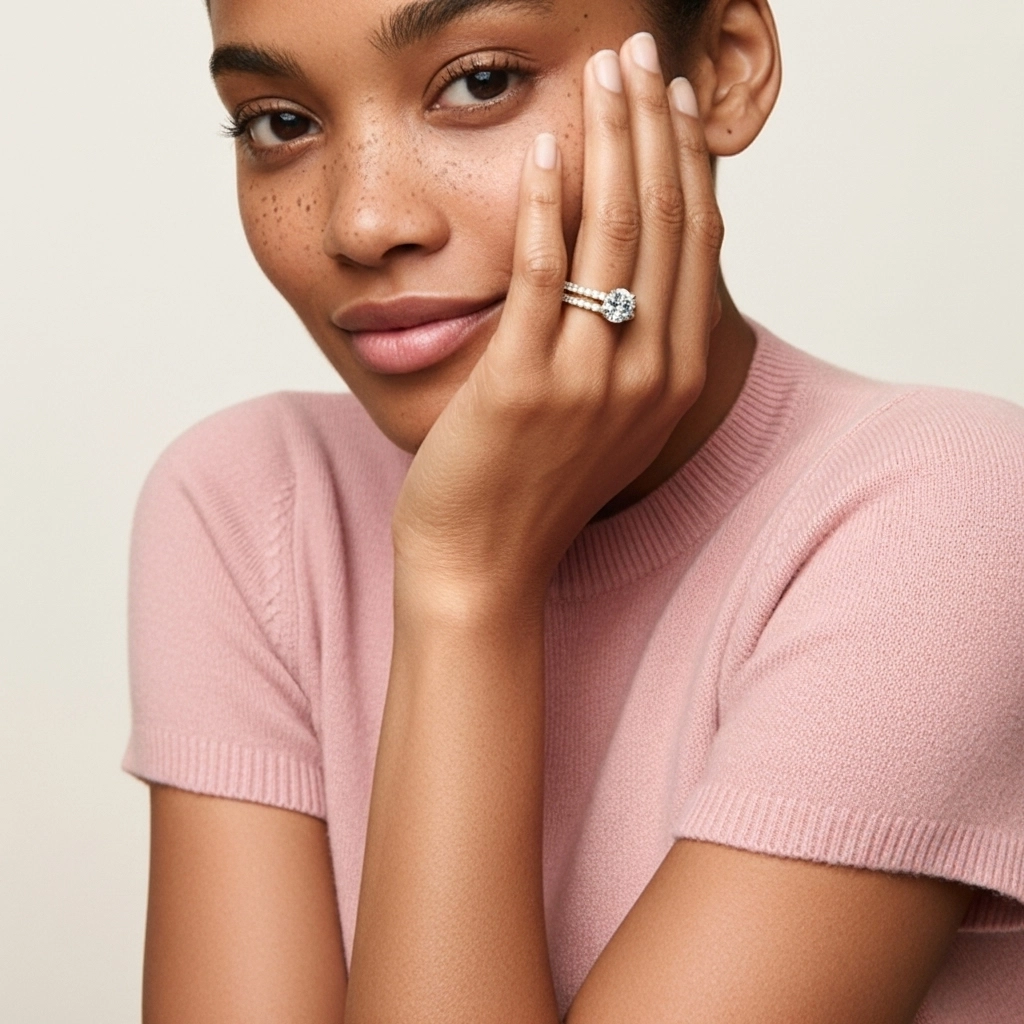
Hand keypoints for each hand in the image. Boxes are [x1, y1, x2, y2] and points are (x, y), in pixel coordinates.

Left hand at [392, 33, 723, 601]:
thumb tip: (625, 266)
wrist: (483, 563)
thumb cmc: (535, 487)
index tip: (673, 100)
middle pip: (663, 222)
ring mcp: (591, 381)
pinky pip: (543, 273)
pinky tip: (542, 146)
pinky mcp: (525, 384)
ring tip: (600, 74)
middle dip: (653, 126)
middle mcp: (650, 375)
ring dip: (610, 141)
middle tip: (638, 55)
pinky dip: (543, 203)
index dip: (688, 161)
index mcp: (676, 378)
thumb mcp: (606, 416)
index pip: (695, 243)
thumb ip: (628, 344)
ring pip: (614, 234)